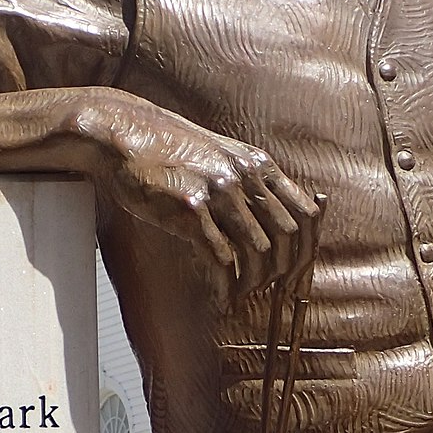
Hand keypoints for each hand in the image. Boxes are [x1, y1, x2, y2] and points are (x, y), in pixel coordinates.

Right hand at [79, 93, 319, 308]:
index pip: (307, 212)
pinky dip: (227, 286)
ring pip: (258, 251)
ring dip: (254, 283)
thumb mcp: (221, 155)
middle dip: (283, 271)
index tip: (297, 272)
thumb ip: (248, 180)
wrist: (124, 133)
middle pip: (288, 236)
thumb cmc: (167, 149)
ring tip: (241, 295)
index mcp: (258, 164)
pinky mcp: (190, 209)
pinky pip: (222, 259)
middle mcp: (245, 175)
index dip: (308, 249)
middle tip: (269, 290)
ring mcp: (219, 191)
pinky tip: (222, 298)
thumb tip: (271, 219)